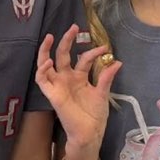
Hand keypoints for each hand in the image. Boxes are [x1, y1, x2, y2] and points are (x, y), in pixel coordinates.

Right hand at [34, 30, 119, 150]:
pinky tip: (49, 61)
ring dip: (46, 50)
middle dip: (66, 40)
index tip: (105, 48)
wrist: (89, 133)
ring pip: (46, 64)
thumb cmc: (95, 116)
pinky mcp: (52, 94)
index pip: (83, 58)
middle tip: (73, 27)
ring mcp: (58, 85)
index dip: (93, 52)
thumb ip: (106, 77)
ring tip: (50, 37)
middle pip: (62, 55)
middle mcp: (67, 78)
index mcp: (79, 77)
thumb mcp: (103, 93)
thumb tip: (117, 62)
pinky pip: (42, 80)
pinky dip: (42, 70)